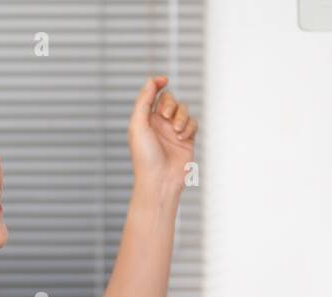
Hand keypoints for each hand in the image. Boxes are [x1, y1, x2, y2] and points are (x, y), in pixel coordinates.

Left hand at [128, 75, 197, 193]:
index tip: (164, 80)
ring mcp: (174, 131)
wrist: (160, 180)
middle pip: (170, 99)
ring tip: (176, 132)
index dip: (157, 84)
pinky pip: (193, 123)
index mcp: (145, 119)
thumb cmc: (145, 156)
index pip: (153, 94)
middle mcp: (160, 123)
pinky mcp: (188, 139)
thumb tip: (152, 81)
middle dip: (170, 104)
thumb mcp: (138, 125)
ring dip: (181, 117)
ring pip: (184, 110)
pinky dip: (189, 128)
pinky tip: (182, 138)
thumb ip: (144, 101)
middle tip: (166, 116)